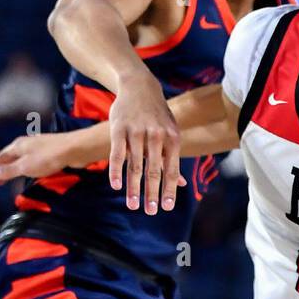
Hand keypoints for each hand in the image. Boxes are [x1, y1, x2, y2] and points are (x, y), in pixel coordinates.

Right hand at [0, 132, 75, 186]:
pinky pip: (33, 159)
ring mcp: (38, 145)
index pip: (1, 157)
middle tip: (1, 183)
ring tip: (14, 179)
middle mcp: (26, 143)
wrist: (74, 149)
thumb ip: (9, 170)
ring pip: (22, 157)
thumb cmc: (48, 158)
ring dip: (16, 168)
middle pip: (10, 156)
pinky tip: (32, 173)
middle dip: (4, 169)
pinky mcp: (49, 150)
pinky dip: (27, 167)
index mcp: (17, 145)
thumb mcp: (25, 167)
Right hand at [108, 72, 183, 215]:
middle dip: (152, 194)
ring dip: (133, 188)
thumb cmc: (157, 116)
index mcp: (172, 139)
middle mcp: (156, 136)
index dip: (169, 189)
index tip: (166, 207)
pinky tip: (116, 186)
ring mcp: (137, 132)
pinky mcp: (119, 129)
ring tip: (133, 205)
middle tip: (150, 212)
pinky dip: (116, 171)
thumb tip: (182, 184)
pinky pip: (117, 154)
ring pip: (135, 166)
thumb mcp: (170, 133)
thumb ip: (171, 159)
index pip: (172, 170)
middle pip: (154, 171)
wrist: (139, 86)